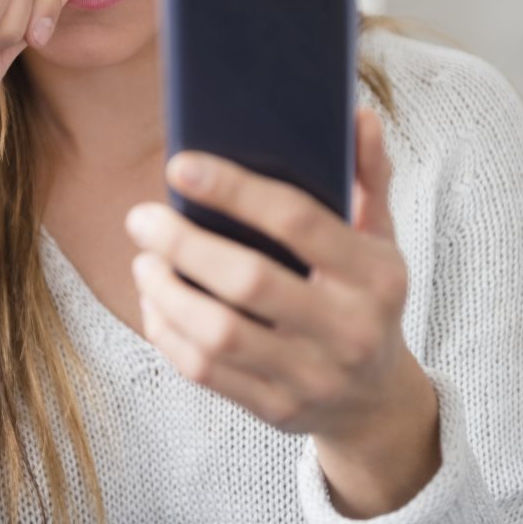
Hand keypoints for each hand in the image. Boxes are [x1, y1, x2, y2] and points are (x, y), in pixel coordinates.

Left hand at [126, 106, 439, 514]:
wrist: (375, 399)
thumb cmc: (367, 300)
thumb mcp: (381, 239)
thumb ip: (369, 176)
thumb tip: (358, 114)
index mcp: (376, 275)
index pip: (298, 221)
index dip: (234, 189)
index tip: (179, 166)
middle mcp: (349, 330)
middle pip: (249, 281)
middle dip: (183, 244)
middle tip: (141, 217)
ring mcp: (312, 376)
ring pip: (219, 334)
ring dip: (167, 292)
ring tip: (143, 260)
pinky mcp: (277, 409)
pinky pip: (207, 373)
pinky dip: (168, 334)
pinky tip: (154, 304)